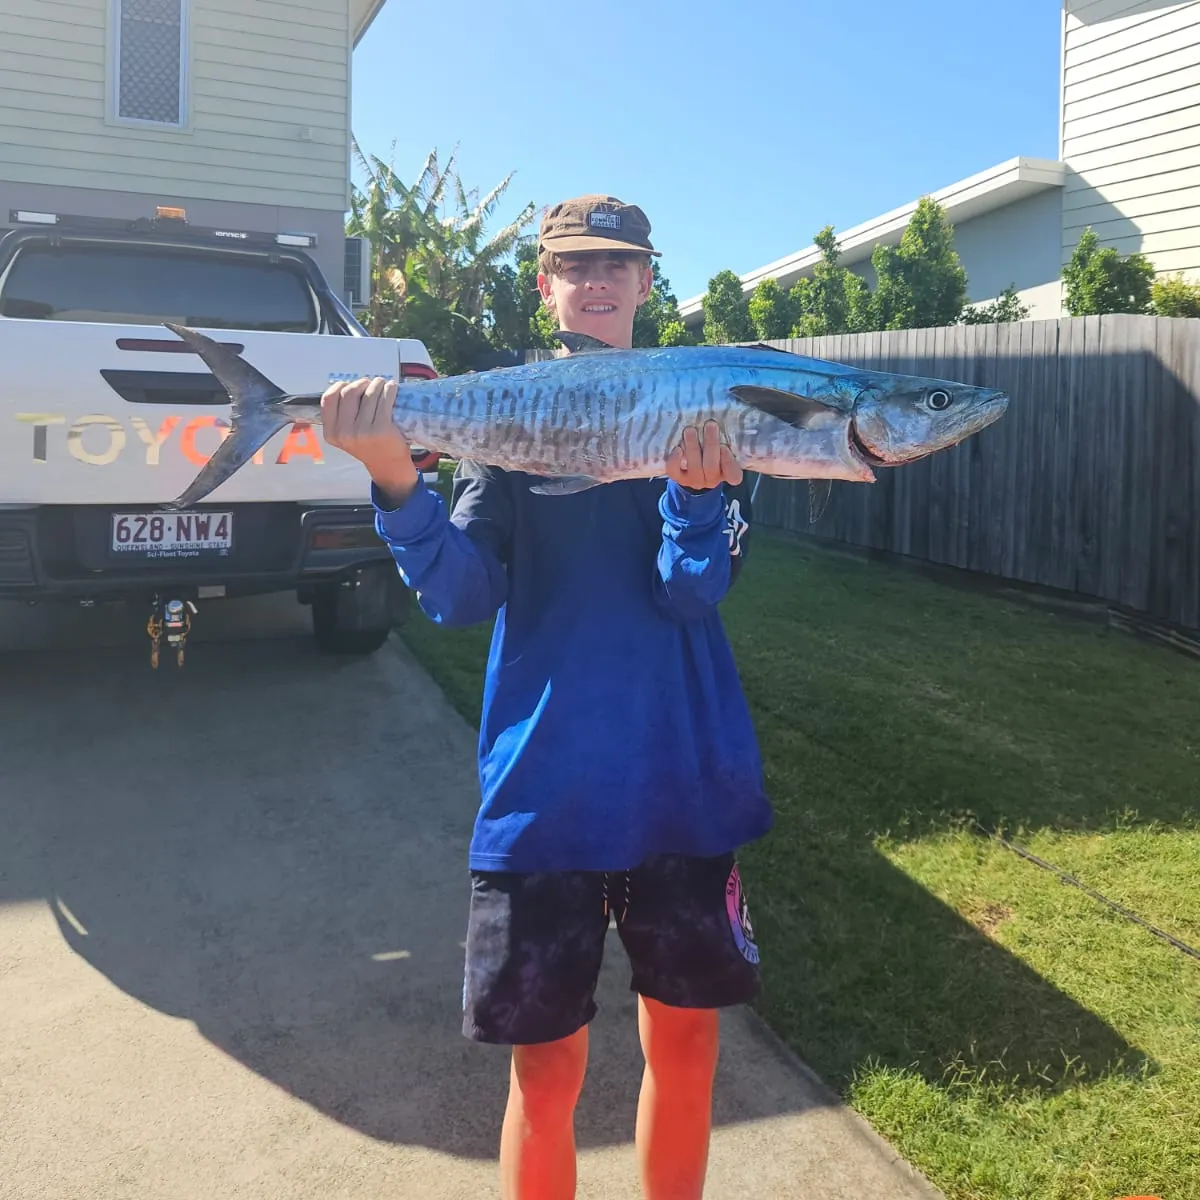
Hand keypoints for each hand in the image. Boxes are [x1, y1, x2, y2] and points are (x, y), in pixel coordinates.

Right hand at [321, 376, 416, 505]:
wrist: (388, 466)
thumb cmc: (369, 445)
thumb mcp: (346, 435)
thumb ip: (342, 415)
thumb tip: (348, 384)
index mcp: (332, 433)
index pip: (329, 399)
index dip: (339, 386)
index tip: (349, 384)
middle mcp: (344, 433)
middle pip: (349, 392)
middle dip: (361, 383)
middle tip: (370, 383)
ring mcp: (363, 432)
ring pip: (368, 394)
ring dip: (377, 383)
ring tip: (382, 384)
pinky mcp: (382, 429)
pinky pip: (384, 399)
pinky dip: (389, 389)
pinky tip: (391, 387)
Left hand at [666, 420, 742, 490]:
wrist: (692, 461)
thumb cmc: (711, 448)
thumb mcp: (723, 444)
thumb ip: (726, 437)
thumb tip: (728, 417)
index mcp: (726, 472)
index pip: (734, 475)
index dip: (729, 462)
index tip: (725, 447)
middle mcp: (711, 479)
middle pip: (711, 468)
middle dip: (710, 444)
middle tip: (710, 425)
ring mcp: (694, 480)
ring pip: (695, 469)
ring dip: (693, 448)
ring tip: (690, 430)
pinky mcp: (678, 478)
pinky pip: (674, 472)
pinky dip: (675, 460)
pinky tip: (677, 448)